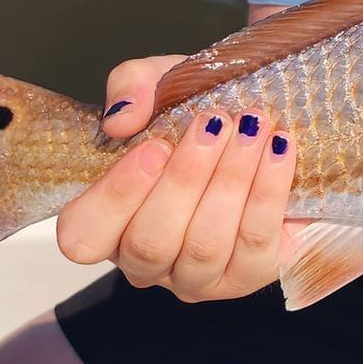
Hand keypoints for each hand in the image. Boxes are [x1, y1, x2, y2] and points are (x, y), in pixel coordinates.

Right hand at [54, 55, 299, 301]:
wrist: (264, 129)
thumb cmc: (202, 114)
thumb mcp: (163, 86)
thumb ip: (131, 87)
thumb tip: (120, 119)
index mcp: (109, 221)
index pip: (84, 235)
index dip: (115, 197)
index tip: (154, 147)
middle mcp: (146, 260)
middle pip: (151, 242)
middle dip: (186, 178)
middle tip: (213, 124)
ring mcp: (196, 277)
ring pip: (205, 245)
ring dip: (231, 179)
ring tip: (252, 128)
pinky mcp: (248, 276)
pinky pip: (255, 241)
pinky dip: (268, 189)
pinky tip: (278, 148)